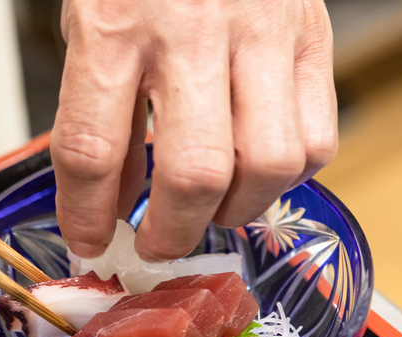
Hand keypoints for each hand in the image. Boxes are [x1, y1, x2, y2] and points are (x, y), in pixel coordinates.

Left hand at [51, 0, 337, 260]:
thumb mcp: (90, 31)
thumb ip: (99, 119)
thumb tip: (115, 207)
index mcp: (112, 26)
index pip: (91, 152)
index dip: (86, 217)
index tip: (90, 242)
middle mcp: (190, 30)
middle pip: (191, 172)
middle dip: (169, 233)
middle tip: (156, 244)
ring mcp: (261, 31)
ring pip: (266, 164)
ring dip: (234, 209)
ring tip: (209, 208)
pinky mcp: (313, 35)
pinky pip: (315, 139)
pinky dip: (286, 176)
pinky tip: (254, 167)